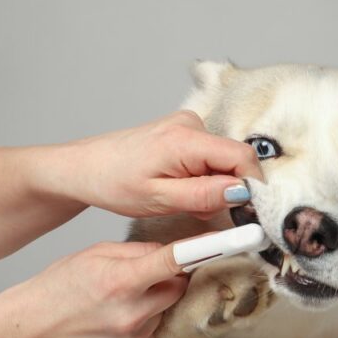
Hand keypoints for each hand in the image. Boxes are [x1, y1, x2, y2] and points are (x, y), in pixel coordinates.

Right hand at [3, 240, 186, 337]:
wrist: (30, 330)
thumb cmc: (57, 288)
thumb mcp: (95, 254)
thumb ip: (138, 251)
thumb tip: (170, 253)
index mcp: (120, 281)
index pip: (172, 263)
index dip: (200, 252)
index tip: (224, 243)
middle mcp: (130, 313)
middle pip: (177, 290)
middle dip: (167, 281)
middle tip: (140, 278)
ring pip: (166, 312)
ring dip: (153, 304)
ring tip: (118, 303)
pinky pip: (154, 333)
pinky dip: (143, 325)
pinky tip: (115, 322)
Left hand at [42, 110, 262, 218]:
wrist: (85, 167)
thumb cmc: (113, 183)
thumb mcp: (160, 200)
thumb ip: (204, 196)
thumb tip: (242, 193)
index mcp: (185, 139)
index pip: (242, 157)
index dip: (252, 186)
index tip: (248, 213)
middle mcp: (191, 124)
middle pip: (235, 159)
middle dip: (229, 190)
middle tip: (202, 211)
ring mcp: (188, 124)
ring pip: (224, 160)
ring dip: (214, 186)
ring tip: (183, 201)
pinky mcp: (185, 131)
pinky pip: (210, 157)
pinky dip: (204, 177)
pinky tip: (181, 189)